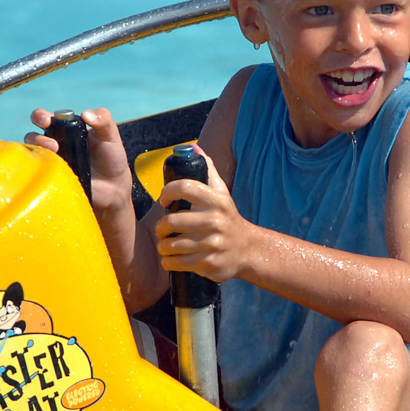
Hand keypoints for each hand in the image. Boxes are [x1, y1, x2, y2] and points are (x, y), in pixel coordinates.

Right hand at [25, 108, 132, 214]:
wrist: (113, 187)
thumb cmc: (110, 158)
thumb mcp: (110, 136)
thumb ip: (104, 120)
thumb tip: (86, 114)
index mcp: (65, 129)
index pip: (45, 118)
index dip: (41, 117)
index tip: (47, 120)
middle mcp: (53, 144)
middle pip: (32, 136)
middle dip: (35, 135)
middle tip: (51, 143)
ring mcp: (51, 162)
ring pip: (33, 154)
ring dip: (40, 151)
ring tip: (56, 152)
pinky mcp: (51, 180)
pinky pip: (38, 175)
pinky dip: (40, 171)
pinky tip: (54, 170)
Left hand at [155, 148, 251, 281]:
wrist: (248, 249)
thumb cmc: (227, 218)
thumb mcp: (221, 192)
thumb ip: (207, 170)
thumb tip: (193, 147)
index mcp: (216, 200)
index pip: (185, 187)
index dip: (168, 192)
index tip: (164, 200)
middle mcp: (215, 221)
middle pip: (173, 221)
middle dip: (161, 228)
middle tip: (161, 230)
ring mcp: (212, 244)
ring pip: (172, 245)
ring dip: (163, 247)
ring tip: (164, 246)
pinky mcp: (209, 262)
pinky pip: (178, 263)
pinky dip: (168, 262)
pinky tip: (170, 259)